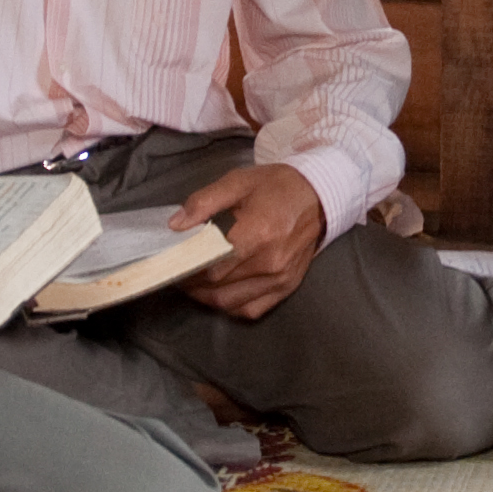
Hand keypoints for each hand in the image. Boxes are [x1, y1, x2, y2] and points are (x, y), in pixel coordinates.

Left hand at [174, 161, 331, 317]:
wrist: (318, 197)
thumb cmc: (277, 187)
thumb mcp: (238, 181)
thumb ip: (204, 202)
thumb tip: (175, 224)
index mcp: (257, 233)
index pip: (212, 265)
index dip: (187, 269)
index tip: (173, 263)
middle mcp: (270, 262)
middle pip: (218, 286)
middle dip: (192, 283)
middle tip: (178, 272)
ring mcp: (280, 278)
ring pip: (230, 303)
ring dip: (206, 298)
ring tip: (194, 284)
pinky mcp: (287, 287)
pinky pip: (251, 309)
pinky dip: (230, 306)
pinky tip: (219, 293)